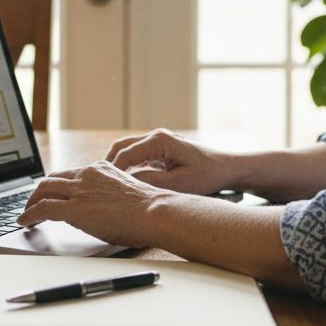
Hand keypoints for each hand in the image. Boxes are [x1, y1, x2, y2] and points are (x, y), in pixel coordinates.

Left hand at [16, 161, 171, 246]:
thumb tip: (101, 208)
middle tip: (33, 204)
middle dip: (39, 192)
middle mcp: (86, 175)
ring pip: (44, 190)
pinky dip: (29, 214)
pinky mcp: (73, 208)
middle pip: (52, 179)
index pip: (70, 174)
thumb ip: (108, 194)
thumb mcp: (125, 192)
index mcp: (100, 169)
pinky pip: (42, 208)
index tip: (53, 194)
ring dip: (31, 202)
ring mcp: (79, 190)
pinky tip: (24, 222)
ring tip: (26, 214)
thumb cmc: (148, 209)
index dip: (57, 185)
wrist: (154, 212)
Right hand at [103, 129, 235, 195]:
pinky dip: (128, 168)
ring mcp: (157, 141)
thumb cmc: (207, 175)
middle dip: (108, 166)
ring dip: (117, 166)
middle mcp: (156, 136)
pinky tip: (124, 185)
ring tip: (107, 186)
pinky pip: (137, 156)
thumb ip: (152, 182)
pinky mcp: (160, 150)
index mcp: (159, 140)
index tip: (103, 189)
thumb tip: (126, 184)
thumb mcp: (180, 184)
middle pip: (120, 147)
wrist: (227, 168)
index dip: (113, 172)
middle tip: (98, 186)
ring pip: (126, 150)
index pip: (125, 154)